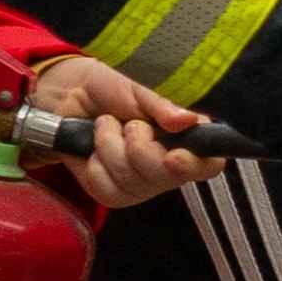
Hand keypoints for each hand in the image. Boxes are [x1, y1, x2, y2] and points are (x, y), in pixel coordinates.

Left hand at [29, 55, 226, 208]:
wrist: (72, 95)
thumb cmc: (114, 86)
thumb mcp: (141, 85)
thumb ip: (164, 103)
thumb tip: (186, 120)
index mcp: (187, 137)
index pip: (209, 164)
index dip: (195, 165)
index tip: (175, 156)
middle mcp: (170, 165)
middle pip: (167, 177)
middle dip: (140, 147)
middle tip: (130, 124)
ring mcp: (143, 184)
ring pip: (132, 181)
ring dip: (112, 147)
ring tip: (108, 126)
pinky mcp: (114, 194)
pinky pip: (107, 188)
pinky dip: (95, 162)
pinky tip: (95, 148)